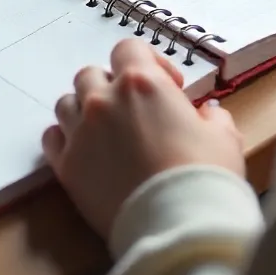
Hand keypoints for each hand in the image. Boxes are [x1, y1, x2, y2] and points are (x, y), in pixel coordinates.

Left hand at [42, 40, 244, 238]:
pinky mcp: (66, 166)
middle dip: (112, 87)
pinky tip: (85, 151)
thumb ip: (211, 116)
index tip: (167, 85)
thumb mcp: (223, 137)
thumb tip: (207, 114)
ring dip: (84, 110)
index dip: (148, 61)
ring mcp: (80, 132)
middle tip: (134, 112)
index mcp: (141, 83)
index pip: (128, 48)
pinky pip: (51, 137)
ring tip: (106, 132)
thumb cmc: (205, 176)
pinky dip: (65, 138)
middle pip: (92, 74)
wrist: (179, 226)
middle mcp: (103, 100)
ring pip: (67, 102)